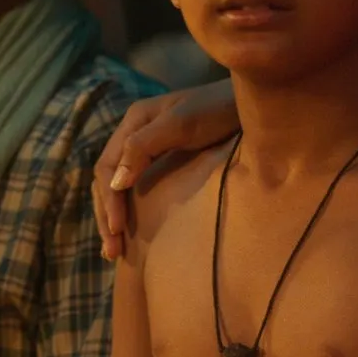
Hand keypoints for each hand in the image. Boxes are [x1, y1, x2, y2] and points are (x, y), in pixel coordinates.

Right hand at [93, 78, 239, 259]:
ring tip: (113, 252)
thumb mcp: (182, 125)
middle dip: (107, 214)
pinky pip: (136, 185)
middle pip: (108, 178)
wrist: (250, 103)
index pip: (107, 166)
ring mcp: (148, 145)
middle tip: (112, 252)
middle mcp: (135, 132)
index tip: (116, 230)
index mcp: (133, 121)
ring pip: (118, 184)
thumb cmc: (219, 110)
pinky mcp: (164, 157)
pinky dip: (128, 208)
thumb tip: (114, 183)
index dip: (109, 200)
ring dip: (113, 216)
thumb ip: (144, 147)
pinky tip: (130, 232)